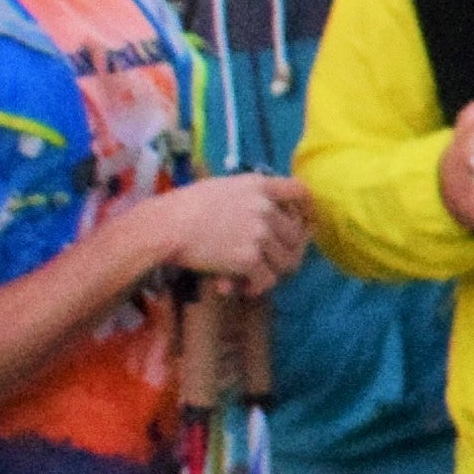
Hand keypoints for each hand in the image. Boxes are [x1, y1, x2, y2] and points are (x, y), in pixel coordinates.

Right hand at [132, 174, 310, 291]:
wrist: (166, 227)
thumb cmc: (185, 206)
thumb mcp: (222, 187)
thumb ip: (249, 196)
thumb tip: (265, 211)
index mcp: (259, 185)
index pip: (300, 191)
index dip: (306, 209)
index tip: (303, 223)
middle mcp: (265, 208)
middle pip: (297, 235)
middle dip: (285, 252)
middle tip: (270, 263)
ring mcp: (260, 233)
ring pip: (286, 261)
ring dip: (271, 272)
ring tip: (252, 278)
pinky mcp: (249, 258)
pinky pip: (267, 279)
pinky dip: (256, 287)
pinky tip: (240, 288)